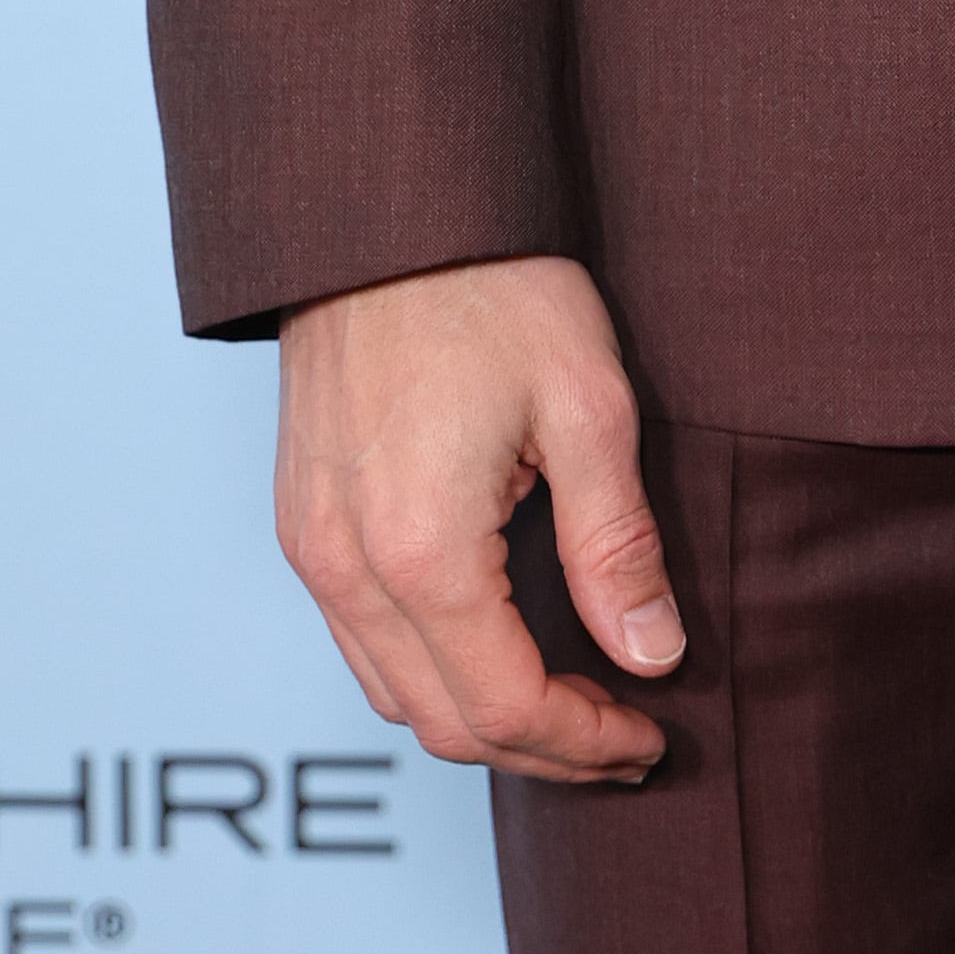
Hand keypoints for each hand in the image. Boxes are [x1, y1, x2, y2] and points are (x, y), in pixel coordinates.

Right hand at [275, 255, 681, 787]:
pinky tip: (497, 643)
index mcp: (422, 551)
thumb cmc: (492, 284)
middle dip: (543, 750)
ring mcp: (311, 544)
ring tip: (573, 701)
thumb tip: (653, 654)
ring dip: (483, 717)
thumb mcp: (587, 405)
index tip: (652, 738)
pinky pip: (361, 637)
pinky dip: (431, 669)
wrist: (384, 203)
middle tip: (625, 738)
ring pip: (394, 692)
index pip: (506, 709)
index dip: (587, 745)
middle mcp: (347, 566)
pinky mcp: (301, 517)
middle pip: (444, 725)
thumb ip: (617, 545)